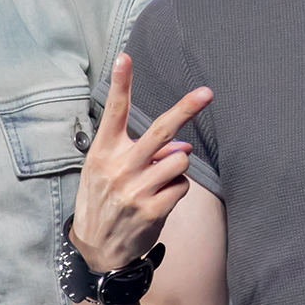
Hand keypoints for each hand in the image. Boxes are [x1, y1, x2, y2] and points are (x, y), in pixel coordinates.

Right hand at [70, 53, 212, 272]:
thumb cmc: (106, 199)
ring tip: (159, 180)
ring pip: (180, 159)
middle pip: (161, 130)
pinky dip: (177, 189)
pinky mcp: (152, 210)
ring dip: (177, 166)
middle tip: (207, 93)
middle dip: (186, 108)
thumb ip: (141, 151)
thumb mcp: (108, 170)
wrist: (97, 247)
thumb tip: (182, 144)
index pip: (114, 112)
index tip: (125, 58)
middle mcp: (119, 167)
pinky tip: (160, 200)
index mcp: (104, 151)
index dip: (121, 84)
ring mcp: (136, 189)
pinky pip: (182, 186)